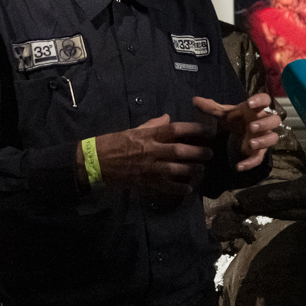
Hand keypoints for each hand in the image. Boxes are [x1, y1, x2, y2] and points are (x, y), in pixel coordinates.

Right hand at [90, 114, 212, 195]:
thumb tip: (168, 118)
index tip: (206, 130)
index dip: (193, 129)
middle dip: (198, 152)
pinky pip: (166, 186)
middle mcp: (151, 151)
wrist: (95, 163)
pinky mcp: (145, 182)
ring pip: (176, 169)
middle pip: (180, 151)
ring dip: (192, 170)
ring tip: (202, 170)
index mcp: (149, 135)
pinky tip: (188, 188)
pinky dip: (179, 188)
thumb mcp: (133, 130)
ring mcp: (149, 168)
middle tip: (209, 153)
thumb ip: (152, 124)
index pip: (175, 129)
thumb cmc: (114, 143)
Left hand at [193, 94, 280, 171]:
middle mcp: (264, 122)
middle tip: (252, 127)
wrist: (239, 133)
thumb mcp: (224, 113)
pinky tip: (239, 166)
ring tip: (250, 144)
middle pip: (274, 120)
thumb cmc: (236, 119)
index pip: (265, 100)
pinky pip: (259, 158)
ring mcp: (264, 137)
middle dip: (264, 123)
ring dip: (263, 141)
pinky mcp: (260, 152)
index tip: (249, 103)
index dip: (260, 101)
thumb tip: (195, 100)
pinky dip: (250, 163)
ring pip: (272, 138)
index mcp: (256, 109)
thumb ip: (212, 108)